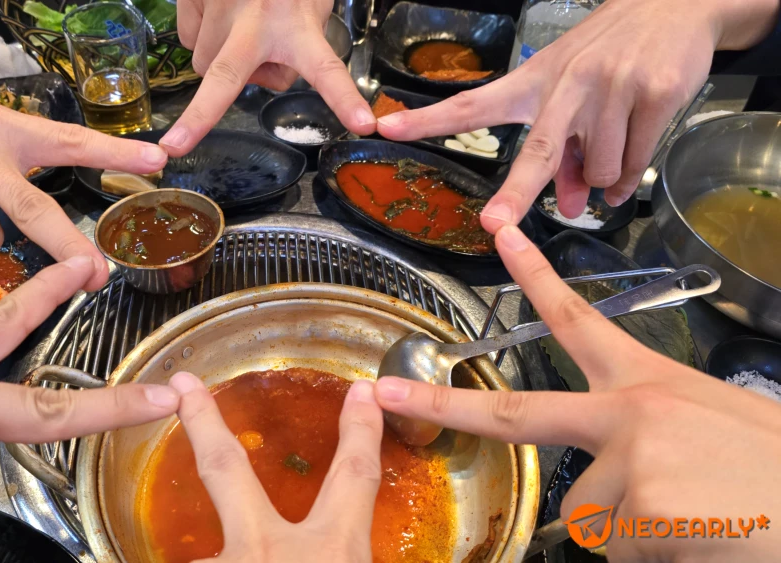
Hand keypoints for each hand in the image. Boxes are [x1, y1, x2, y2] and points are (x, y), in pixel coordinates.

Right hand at [160, 0, 374, 155]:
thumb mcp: (310, 8)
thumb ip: (294, 50)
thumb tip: (261, 78)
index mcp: (296, 25)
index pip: (327, 68)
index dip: (344, 99)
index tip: (364, 124)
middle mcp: (256, 20)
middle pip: (223, 78)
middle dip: (197, 117)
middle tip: (174, 146)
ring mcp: (219, 7)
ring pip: (206, 63)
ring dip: (221, 59)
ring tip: (240, 29)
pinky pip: (189, 39)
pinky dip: (202, 36)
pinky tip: (220, 16)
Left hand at [167, 372, 382, 561]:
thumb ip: (348, 552)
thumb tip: (346, 547)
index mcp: (332, 555)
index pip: (352, 476)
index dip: (359, 430)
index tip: (362, 394)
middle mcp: (267, 551)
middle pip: (226, 466)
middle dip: (204, 422)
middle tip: (184, 387)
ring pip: (211, 538)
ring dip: (220, 542)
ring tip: (231, 551)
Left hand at [375, 225, 780, 560]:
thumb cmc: (773, 468)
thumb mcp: (711, 419)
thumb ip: (648, 426)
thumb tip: (615, 459)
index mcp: (646, 382)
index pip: (577, 320)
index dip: (534, 276)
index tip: (500, 237)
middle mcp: (627, 413)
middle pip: (512, 411)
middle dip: (440, 402)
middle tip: (387, 394)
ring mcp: (627, 460)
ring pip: (588, 514)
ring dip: (630, 528)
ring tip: (692, 517)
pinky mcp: (637, 509)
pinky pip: (618, 547)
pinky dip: (652, 551)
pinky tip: (694, 537)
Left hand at [376, 0, 779, 232]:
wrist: (673, 8)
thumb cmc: (609, 56)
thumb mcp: (570, 97)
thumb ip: (562, 155)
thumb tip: (566, 207)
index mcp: (533, 82)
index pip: (473, 104)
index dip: (429, 120)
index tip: (387, 128)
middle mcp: (567, 84)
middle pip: (539, 150)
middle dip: (515, 192)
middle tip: (495, 223)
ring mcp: (611, 88)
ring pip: (600, 170)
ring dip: (602, 183)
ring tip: (607, 165)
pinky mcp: (653, 94)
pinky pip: (636, 163)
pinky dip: (630, 178)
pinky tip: (627, 172)